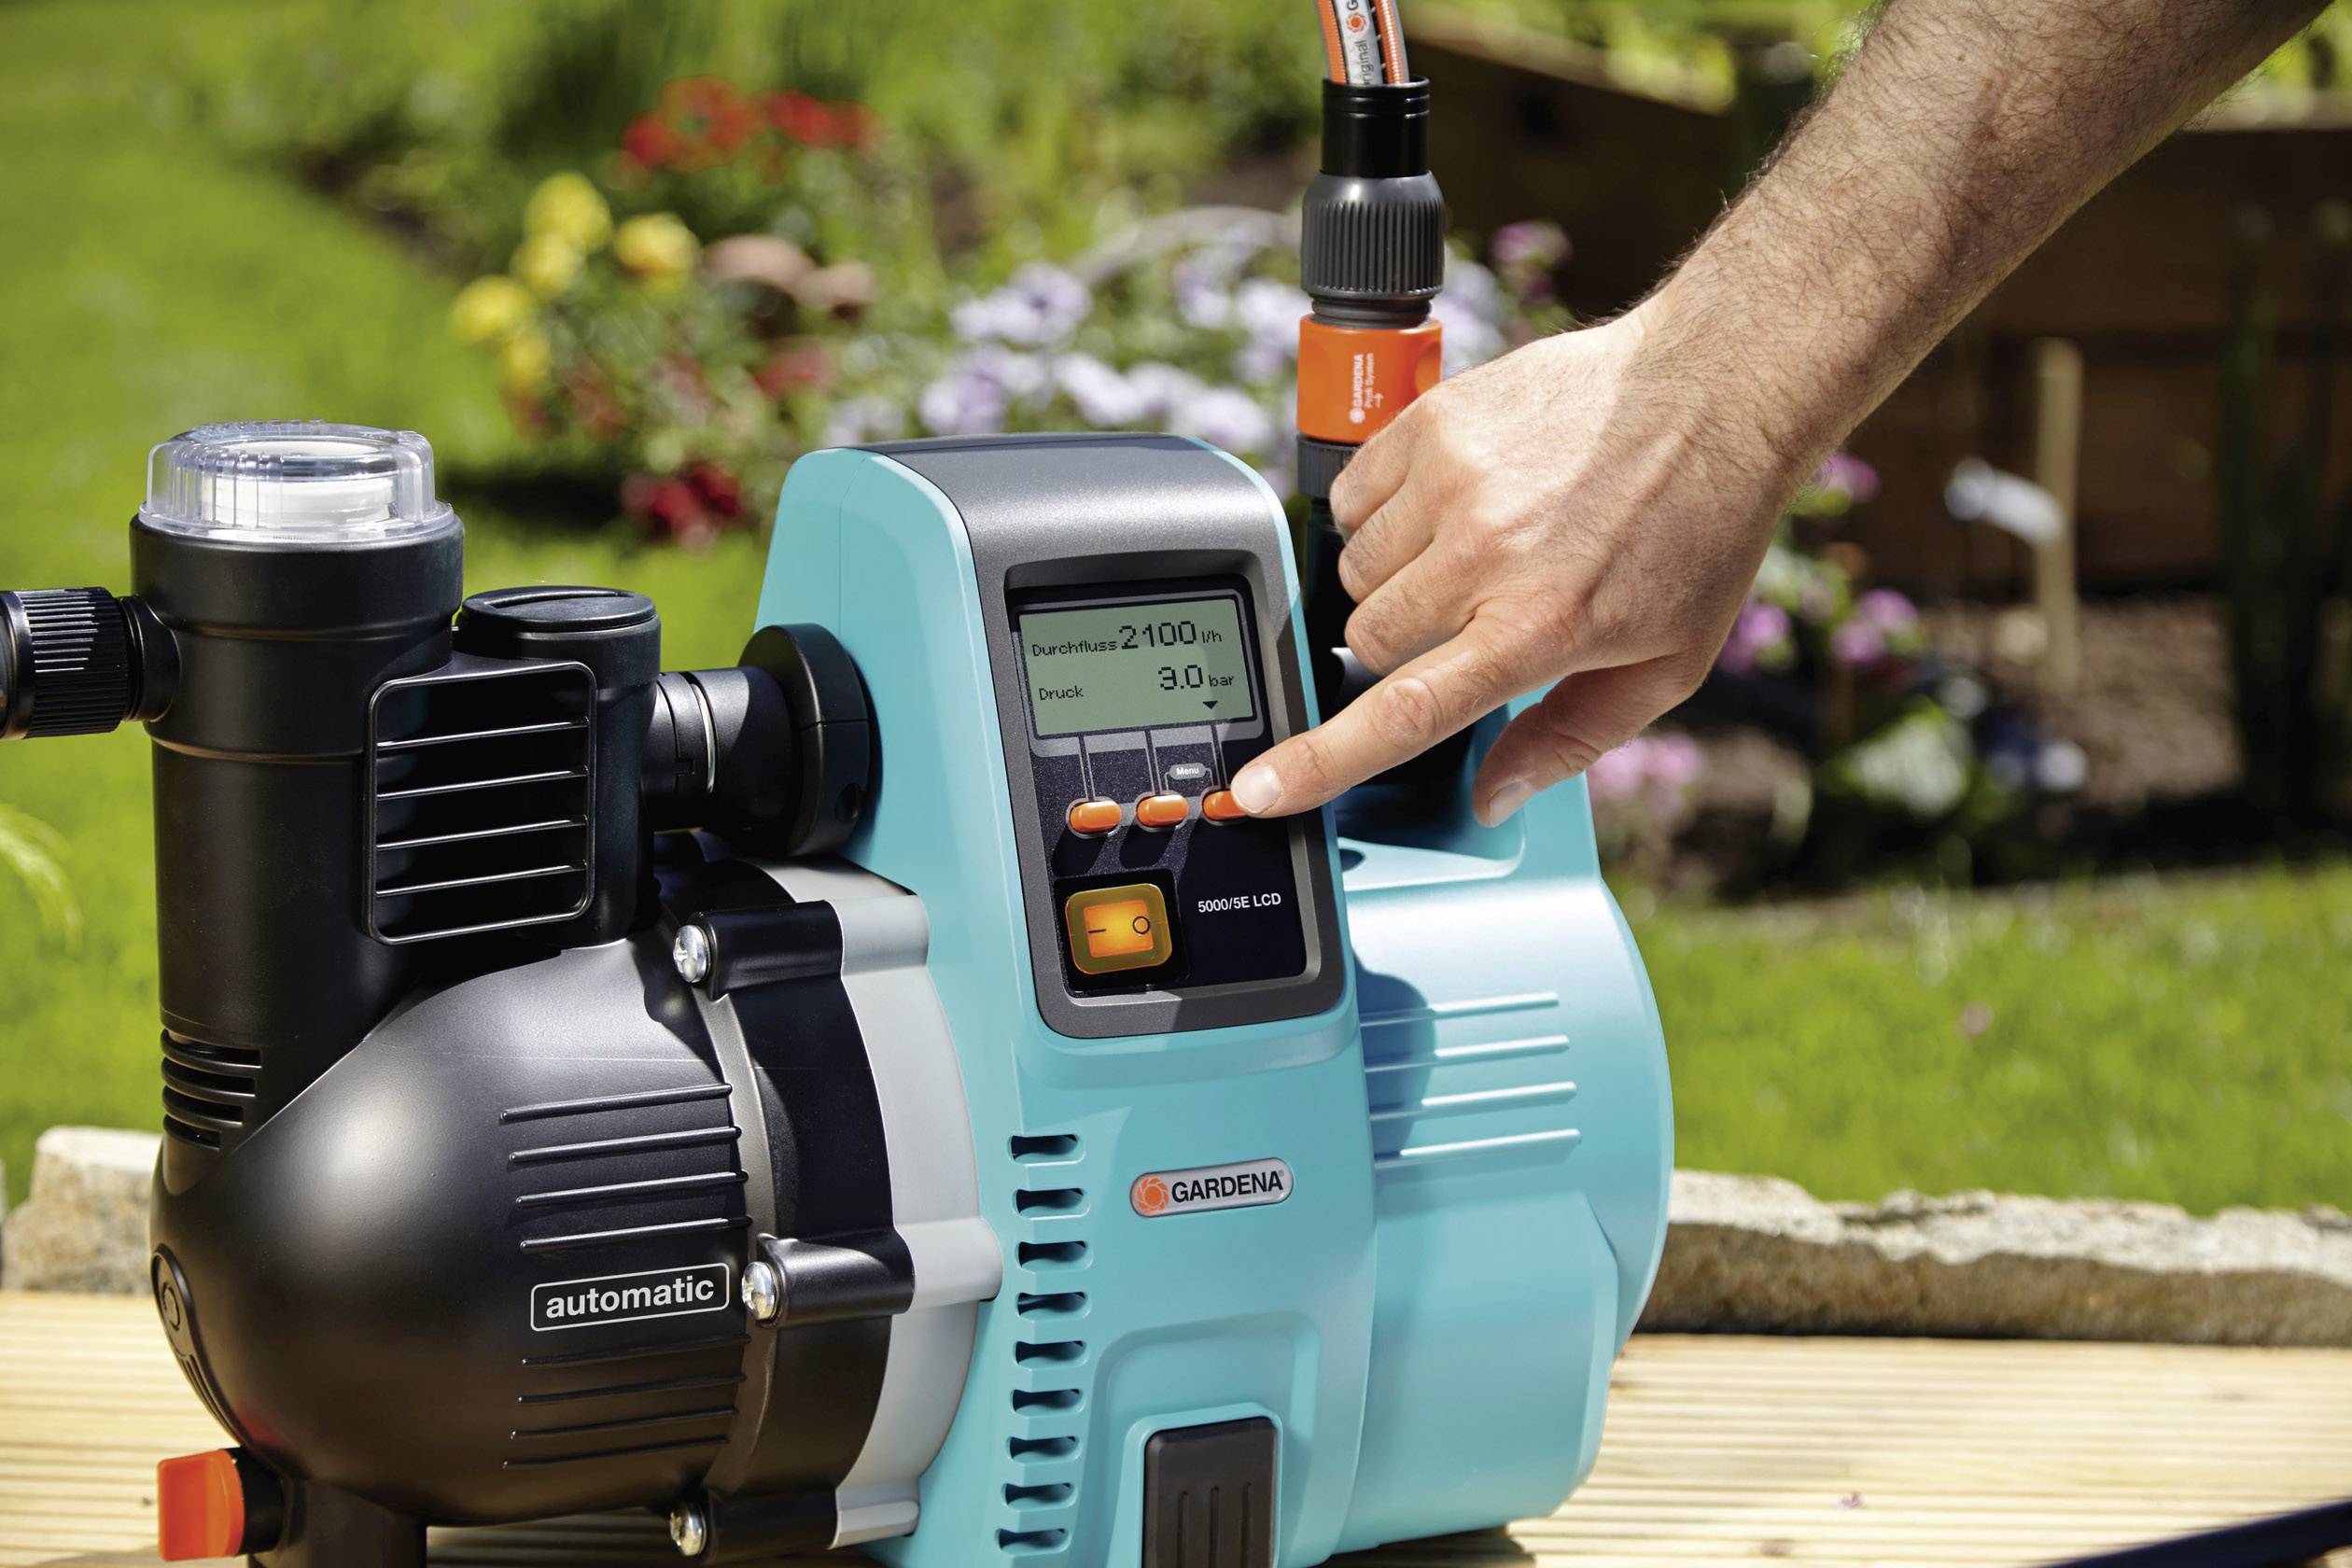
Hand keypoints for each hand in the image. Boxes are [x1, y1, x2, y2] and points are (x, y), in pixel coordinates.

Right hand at [1230, 298, 1810, 824]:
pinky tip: (1444, 506)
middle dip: (1404, 646)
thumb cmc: (1696, 531)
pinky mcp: (1432, 421)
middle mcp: (1486, 555)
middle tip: (1469, 618)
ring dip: (1392, 578)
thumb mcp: (1663, 664)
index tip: (1257, 790)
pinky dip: (1380, 513)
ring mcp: (1452, 481)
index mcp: (1539, 628)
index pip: (1401, 712)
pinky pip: (1352, 495)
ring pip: (1353, 569)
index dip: (1318, 763)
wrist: (1713, 391)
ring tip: (1468, 552)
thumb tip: (1491, 797)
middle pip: (1367, 640)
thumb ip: (1568, 740)